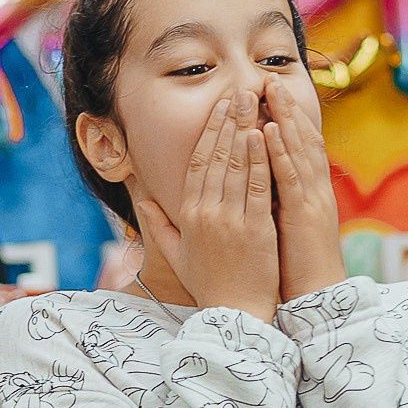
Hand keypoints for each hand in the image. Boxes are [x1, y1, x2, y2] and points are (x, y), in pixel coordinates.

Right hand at [134, 90, 280, 319]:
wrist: (234, 316)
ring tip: (254, 102)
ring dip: (245, 129)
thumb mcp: (178, 255)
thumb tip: (143, 202)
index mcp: (188, 215)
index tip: (220, 108)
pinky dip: (260, 160)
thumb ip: (160, 226)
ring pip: (236, 166)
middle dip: (228, 120)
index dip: (208, 132)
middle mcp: (205, 213)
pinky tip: (263, 135)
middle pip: (216, 157)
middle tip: (239, 91)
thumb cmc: (209, 286)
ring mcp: (229, 221)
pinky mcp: (254, 230)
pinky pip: (258, 188)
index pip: (196, 164)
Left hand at [261, 72, 343, 300]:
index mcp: (306, 192)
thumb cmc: (293, 266)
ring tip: (270, 89)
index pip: (296, 147)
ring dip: (285, 117)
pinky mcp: (306, 215)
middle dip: (285, 107)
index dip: (283, 118)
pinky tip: (272, 129)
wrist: (315, 299)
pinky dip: (283, 151)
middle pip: (301, 139)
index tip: (264, 93)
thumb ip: (269, 200)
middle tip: (267, 77)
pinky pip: (293, 177)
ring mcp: (313, 199)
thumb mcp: (280, 226)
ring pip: (299, 150)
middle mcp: (314, 189)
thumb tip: (250, 183)